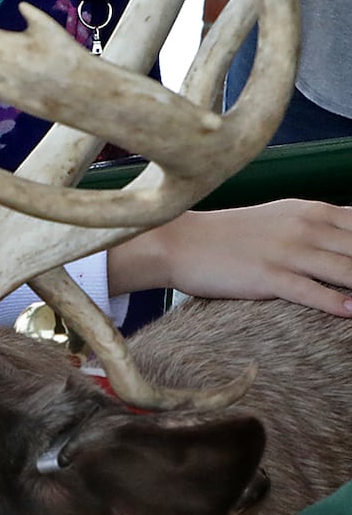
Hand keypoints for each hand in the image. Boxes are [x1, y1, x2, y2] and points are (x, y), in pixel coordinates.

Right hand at [109, 200, 351, 314]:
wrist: (180, 241)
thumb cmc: (230, 236)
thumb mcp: (280, 219)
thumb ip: (319, 227)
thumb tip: (348, 239)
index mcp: (311, 211)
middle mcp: (306, 227)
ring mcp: (288, 251)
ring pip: (349, 271)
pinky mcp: (269, 276)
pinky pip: (314, 292)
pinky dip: (340, 304)